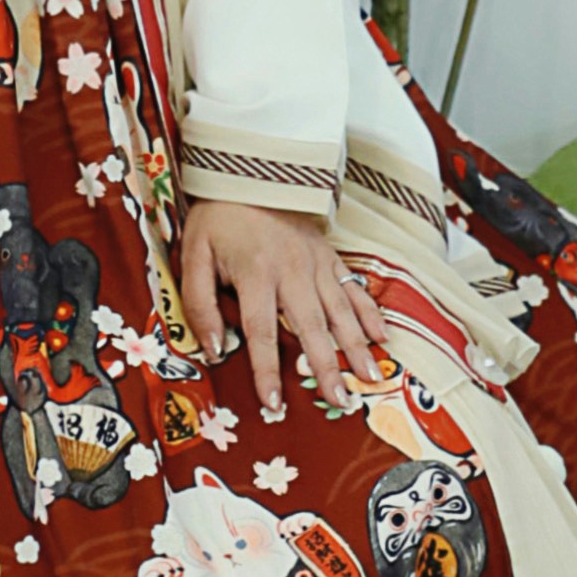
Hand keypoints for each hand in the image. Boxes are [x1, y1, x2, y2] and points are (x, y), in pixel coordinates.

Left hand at [179, 205, 385, 423]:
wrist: (248, 173)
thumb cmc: (217, 219)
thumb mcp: (193, 256)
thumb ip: (200, 304)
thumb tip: (215, 351)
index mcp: (255, 273)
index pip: (262, 332)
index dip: (267, 371)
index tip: (275, 403)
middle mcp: (292, 271)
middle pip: (312, 327)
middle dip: (327, 367)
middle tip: (342, 401)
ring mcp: (316, 263)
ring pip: (340, 311)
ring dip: (357, 346)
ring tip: (370, 377)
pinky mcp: (330, 256)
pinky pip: (353, 288)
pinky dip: (370, 312)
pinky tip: (383, 337)